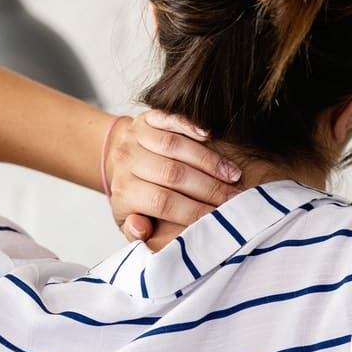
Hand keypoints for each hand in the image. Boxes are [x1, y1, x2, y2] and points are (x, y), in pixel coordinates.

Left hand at [105, 110, 242, 244]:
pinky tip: (211, 136)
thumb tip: (141, 229)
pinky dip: (189, 126)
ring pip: (175, 146)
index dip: (193, 210)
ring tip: (233, 175)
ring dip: (208, 160)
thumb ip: (137, 232)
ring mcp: (136, 137)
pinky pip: (170, 119)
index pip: (162, 202)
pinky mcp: (147, 118)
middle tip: (235, 198)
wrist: (116, 158)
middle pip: (172, 174)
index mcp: (124, 191)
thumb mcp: (129, 222)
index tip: (220, 218)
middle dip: (209, 187)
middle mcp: (127, 161)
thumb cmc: (133, 197)